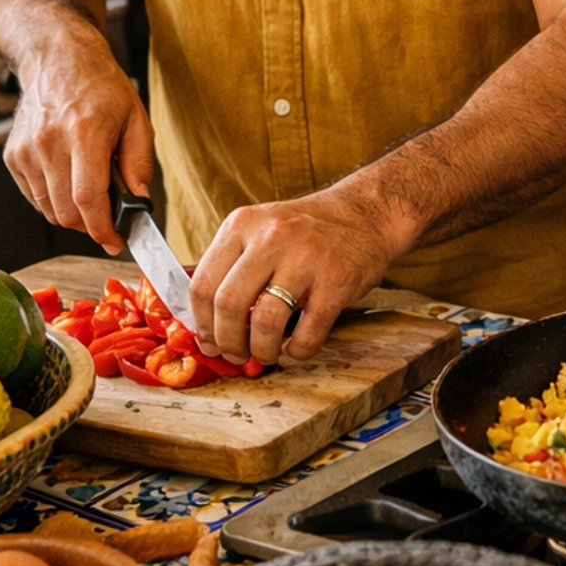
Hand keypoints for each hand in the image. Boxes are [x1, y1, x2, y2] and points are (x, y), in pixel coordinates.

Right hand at [4, 30, 153, 253]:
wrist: (57, 58)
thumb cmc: (100, 86)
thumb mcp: (135, 118)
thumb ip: (139, 163)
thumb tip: (139, 203)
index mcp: (84, 132)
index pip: (87, 198)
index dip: (102, 228)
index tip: (115, 241)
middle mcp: (49, 142)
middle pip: (65, 211)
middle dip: (90, 225)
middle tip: (108, 217)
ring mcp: (26, 150)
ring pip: (48, 210)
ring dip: (71, 214)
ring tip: (89, 190)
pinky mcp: (12, 155)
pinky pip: (34, 197)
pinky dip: (53, 200)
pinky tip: (68, 179)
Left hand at [189, 182, 398, 364]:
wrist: (363, 214)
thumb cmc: (305, 230)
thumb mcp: (259, 230)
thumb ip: (231, 268)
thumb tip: (206, 325)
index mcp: (242, 225)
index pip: (202, 284)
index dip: (201, 322)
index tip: (210, 339)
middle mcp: (271, 238)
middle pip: (228, 305)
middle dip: (227, 341)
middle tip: (235, 352)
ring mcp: (305, 260)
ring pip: (264, 323)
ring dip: (261, 350)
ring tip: (266, 352)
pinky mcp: (336, 283)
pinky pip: (307, 334)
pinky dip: (298, 351)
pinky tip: (297, 346)